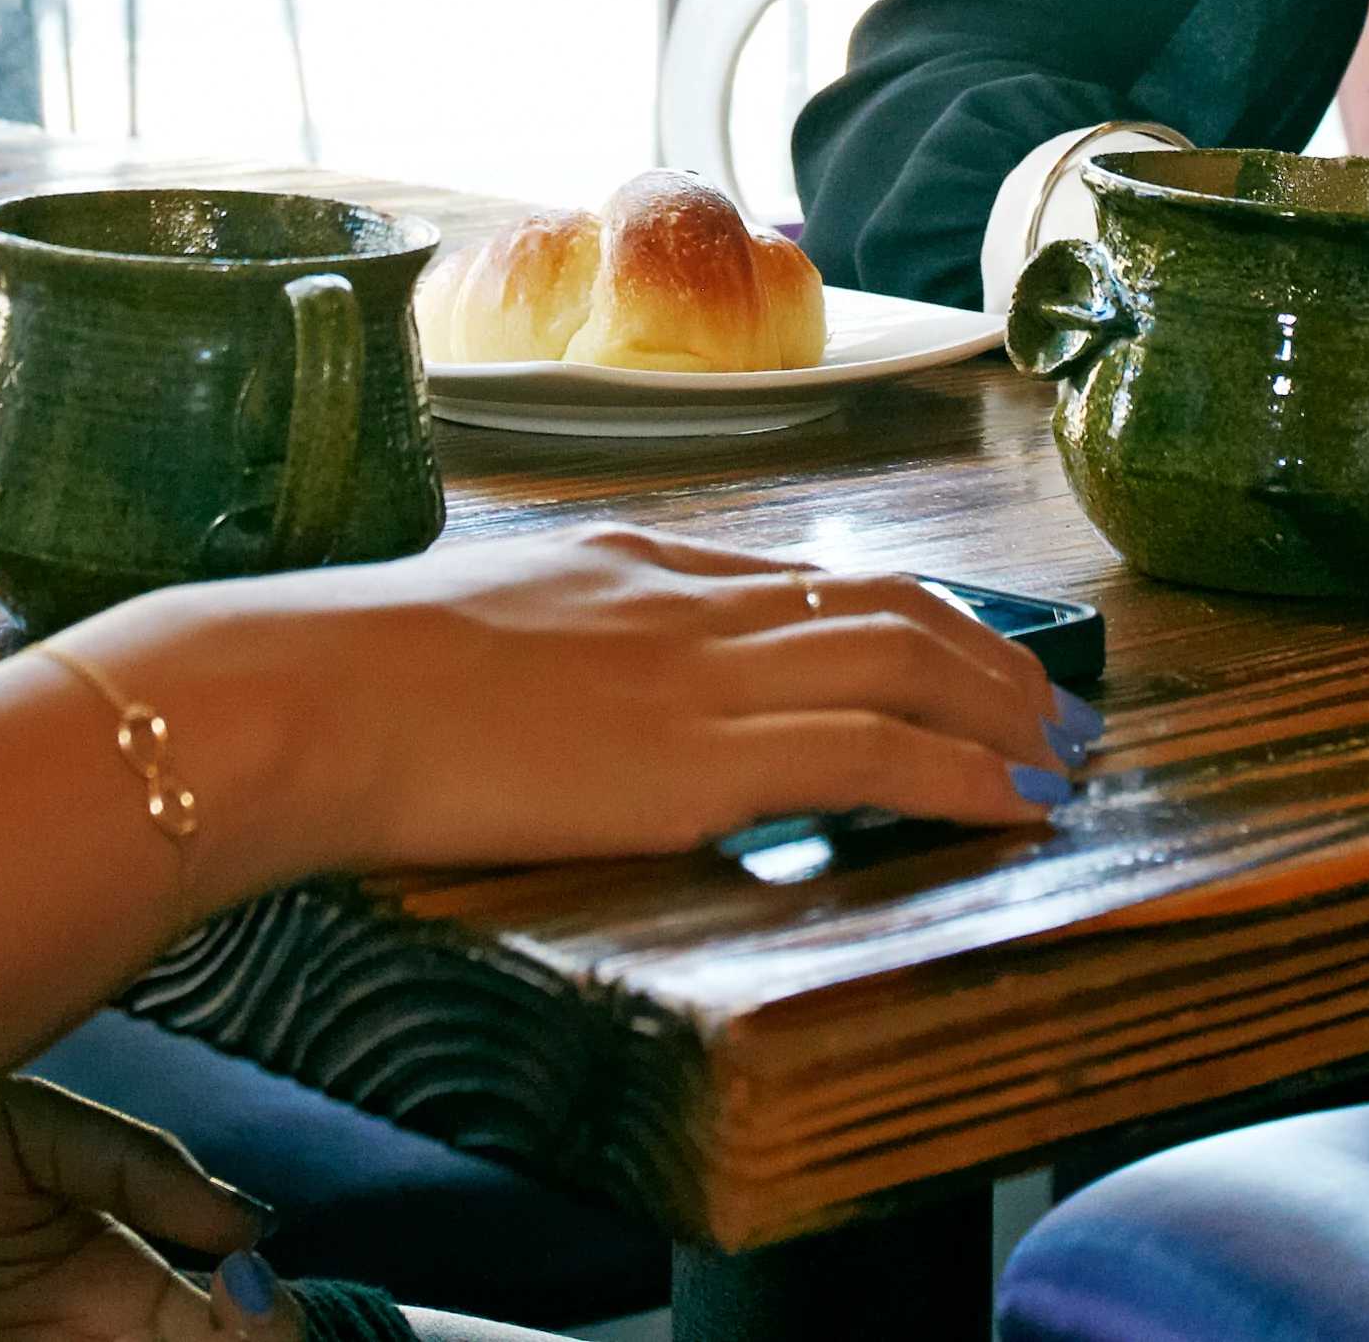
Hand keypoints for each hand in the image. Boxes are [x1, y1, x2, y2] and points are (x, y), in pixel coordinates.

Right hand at [92, 527, 1092, 892]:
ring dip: (1004, 710)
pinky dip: (967, 776)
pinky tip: (1015, 806)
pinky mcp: (705, 759)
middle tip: (1048, 701)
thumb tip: (546, 691)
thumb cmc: (342, 677)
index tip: (949, 647)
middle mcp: (690, 600)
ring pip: (908, 662)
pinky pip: (879, 755)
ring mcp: (704, 674)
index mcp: (631, 561)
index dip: (895, 611)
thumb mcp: (465, 626)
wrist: (309, 695)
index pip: (801, 575)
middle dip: (985, 652)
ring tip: (1059, 754)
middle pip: (886, 601)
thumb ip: (537, 645)